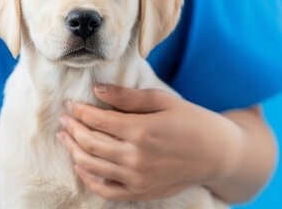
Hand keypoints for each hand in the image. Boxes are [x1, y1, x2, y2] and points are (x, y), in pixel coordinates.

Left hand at [58, 85, 245, 200]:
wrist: (218, 155)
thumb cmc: (191, 121)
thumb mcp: (163, 100)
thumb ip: (128, 96)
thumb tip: (97, 89)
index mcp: (142, 131)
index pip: (97, 120)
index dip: (79, 111)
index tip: (69, 103)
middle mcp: (136, 157)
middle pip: (90, 143)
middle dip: (72, 128)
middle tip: (63, 118)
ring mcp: (137, 178)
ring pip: (91, 165)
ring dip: (73, 150)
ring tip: (65, 137)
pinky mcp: (141, 192)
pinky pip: (105, 189)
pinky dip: (88, 178)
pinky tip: (80, 165)